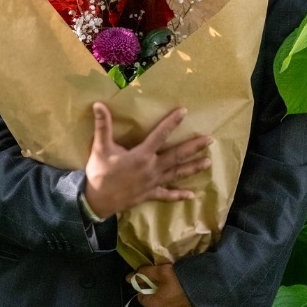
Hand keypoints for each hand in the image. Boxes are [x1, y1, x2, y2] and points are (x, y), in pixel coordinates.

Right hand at [83, 103, 211, 219]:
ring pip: (177, 174)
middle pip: (177, 155)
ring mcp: (153, 183)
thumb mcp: (100, 148)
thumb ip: (102, 126)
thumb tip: (98, 104)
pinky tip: (191, 195)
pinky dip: (178, 195)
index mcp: (141, 155)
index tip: (184, 112)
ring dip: (193, 168)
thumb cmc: (99, 173)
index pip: (160, 135)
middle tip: (210, 140)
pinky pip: (167, 195)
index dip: (172, 122)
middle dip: (194, 147)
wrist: (96, 202)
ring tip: (208, 162)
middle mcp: (152, 168)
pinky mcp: (149, 195)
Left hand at [131, 263, 207, 306]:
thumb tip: (128, 277)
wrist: (210, 291)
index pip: (143, 299)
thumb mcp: (164, 270)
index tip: (152, 287)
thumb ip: (145, 273)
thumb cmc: (185, 279)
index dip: (146, 292)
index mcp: (155, 304)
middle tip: (162, 295)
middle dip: (154, 305)